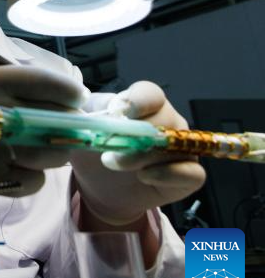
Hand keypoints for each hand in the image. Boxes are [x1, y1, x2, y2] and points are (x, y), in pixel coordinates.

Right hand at [0, 65, 86, 196]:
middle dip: (69, 122)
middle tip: (63, 122)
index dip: (72, 93)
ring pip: (55, 156)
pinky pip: (37, 181)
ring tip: (38, 144)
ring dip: (55, 150)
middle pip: (60, 122)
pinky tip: (17, 163)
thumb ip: (17, 81)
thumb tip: (71, 95)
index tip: (76, 97)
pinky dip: (34, 174)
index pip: (51, 85)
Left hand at [71, 81, 205, 224]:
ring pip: (176, 146)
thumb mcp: (83, 125)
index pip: (151, 94)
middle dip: (135, 135)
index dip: (139, 101)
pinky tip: (144, 176)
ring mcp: (181, 147)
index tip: (120, 113)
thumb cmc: (93, 148)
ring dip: (144, 156)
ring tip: (115, 164)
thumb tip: (93, 105)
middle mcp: (168, 121)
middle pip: (165, 119)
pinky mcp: (188, 175)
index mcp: (143, 104)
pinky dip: (169, 174)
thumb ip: (88, 111)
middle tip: (108, 150)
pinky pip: (194, 173)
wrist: (98, 184)